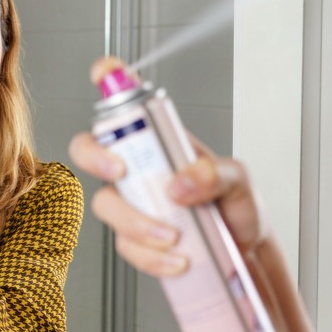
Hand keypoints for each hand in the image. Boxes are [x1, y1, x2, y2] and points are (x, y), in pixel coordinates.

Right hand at [68, 56, 267, 275]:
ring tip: (173, 235)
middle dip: (95, 157)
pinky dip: (150, 256)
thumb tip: (180, 184)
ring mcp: (132, 202)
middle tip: (120, 172)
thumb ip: (215, 175)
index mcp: (160, 140)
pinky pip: (125, 245)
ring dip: (136, 222)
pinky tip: (177, 259)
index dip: (109, 80)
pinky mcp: (133, 238)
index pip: (127, 102)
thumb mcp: (238, 181)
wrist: (242, 254)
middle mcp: (139, 167)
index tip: (105, 72)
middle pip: (89, 148)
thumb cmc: (236, 207)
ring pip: (105, 205)